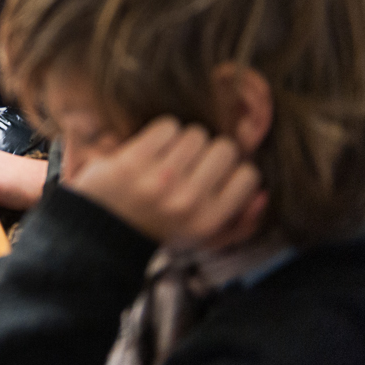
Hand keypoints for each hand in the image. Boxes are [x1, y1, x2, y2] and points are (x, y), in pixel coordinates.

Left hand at [68, 116, 266, 250]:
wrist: (101, 229)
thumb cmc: (157, 226)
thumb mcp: (202, 237)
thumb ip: (240, 222)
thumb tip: (264, 195)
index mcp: (209, 220)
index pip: (248, 175)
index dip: (233, 169)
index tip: (216, 173)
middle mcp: (188, 201)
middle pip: (225, 148)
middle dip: (209, 150)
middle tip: (190, 162)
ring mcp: (160, 180)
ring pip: (195, 133)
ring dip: (184, 140)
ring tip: (169, 156)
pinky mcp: (133, 161)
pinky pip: (166, 126)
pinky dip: (161, 132)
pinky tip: (152, 148)